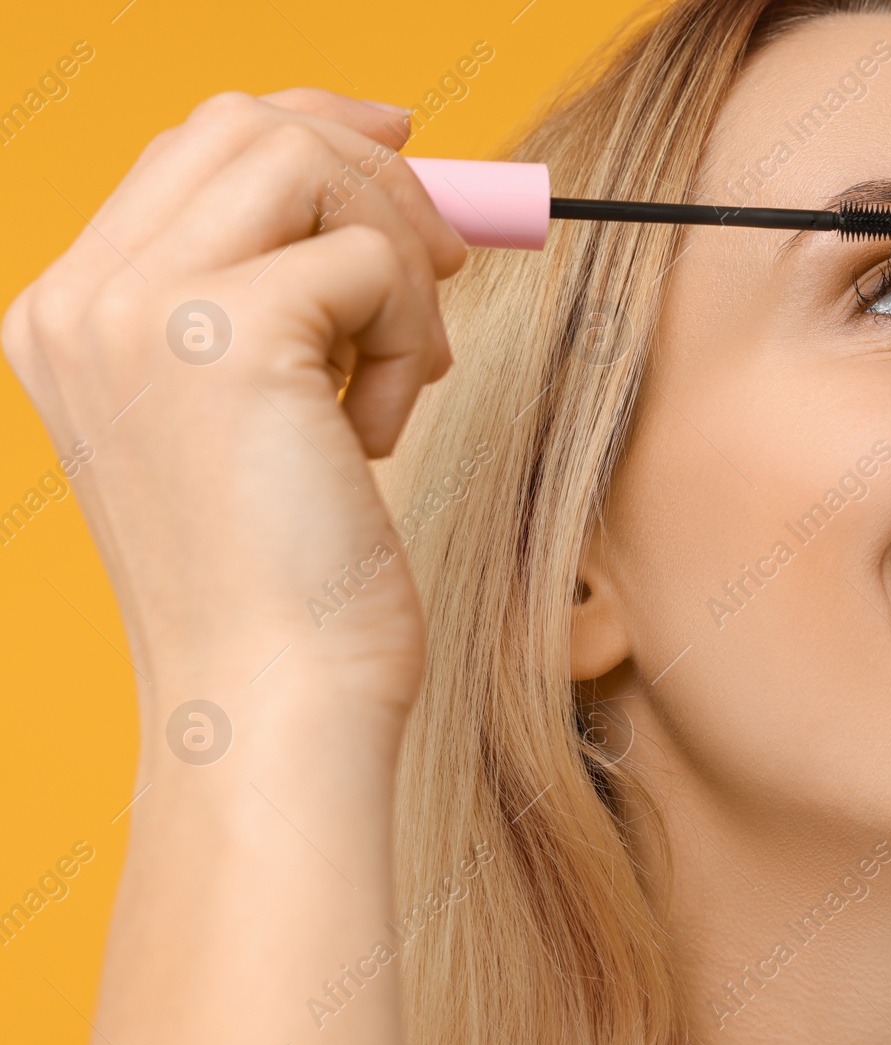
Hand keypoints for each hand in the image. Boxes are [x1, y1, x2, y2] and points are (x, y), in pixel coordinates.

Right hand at [1, 88, 468, 1044]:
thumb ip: (275, 299)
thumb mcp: (256, 416)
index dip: (309, 130)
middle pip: (243, 126)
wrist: (273, 700)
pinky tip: (377, 436)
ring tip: (402, 376)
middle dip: (372, 175)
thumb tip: (381, 176)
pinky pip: (371, 259)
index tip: (399, 146)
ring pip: (309, 168)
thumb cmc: (286, 578)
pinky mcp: (226, 338)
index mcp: (74, 317)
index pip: (190, 150)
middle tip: (443, 261)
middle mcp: (82, 300)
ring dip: (396, 261)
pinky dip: (408, 336)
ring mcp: (139, 312)